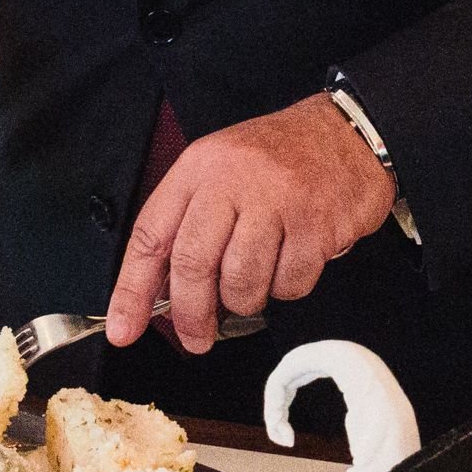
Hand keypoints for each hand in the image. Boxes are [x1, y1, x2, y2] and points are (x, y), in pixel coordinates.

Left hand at [104, 95, 397, 351]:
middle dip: (190, 314)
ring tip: (256, 285)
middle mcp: (233, 180)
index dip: (131, 290)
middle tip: (196, 338)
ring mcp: (277, 200)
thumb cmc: (279, 159)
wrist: (348, 133)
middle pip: (193, 264)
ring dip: (245, 301)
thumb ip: (190, 222)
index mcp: (199, 167)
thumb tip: (162, 293)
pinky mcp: (316, 224)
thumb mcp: (221, 170)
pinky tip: (293, 262)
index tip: (123, 329)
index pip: (151, 235)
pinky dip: (287, 288)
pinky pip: (290, 283)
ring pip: (241, 282)